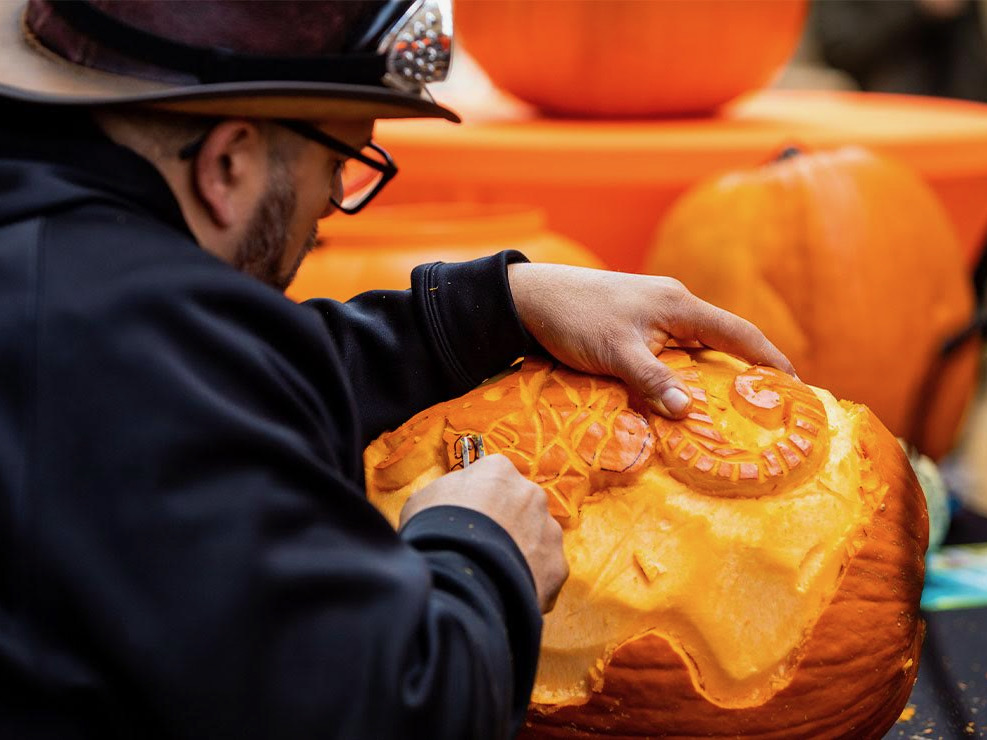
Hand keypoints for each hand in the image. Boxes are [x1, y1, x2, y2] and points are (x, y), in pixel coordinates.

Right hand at [399, 454, 567, 612]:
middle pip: (521, 506)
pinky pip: (544, 570)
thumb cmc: (435, 531)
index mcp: (499, 470)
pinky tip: (507, 589)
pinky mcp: (557, 565)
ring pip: (537, 538)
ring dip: (521, 551)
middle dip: (507, 524)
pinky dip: (530, 579)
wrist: (458, 575)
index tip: (469, 517)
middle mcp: (531, 494)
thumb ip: (449, 492)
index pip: (494, 478)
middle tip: (482, 547)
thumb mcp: (425, 498)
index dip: (480, 500)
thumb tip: (455, 500)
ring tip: (494, 572)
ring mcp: (549, 530)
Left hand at [508, 263, 794, 418]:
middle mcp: (674, 306)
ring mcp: (655, 314)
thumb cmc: (575, 318)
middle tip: (766, 411)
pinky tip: (682, 398)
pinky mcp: (637, 325)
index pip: (740, 334)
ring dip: (712, 377)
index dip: (771, 359)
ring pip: (696, 350)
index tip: (796, 386)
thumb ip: (652, 381)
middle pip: (722, 342)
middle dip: (746, 373)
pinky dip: (684, 375)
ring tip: (730, 414)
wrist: (532, 297)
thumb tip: (688, 413)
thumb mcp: (615, 352)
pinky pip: (673, 352)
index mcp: (680, 305)